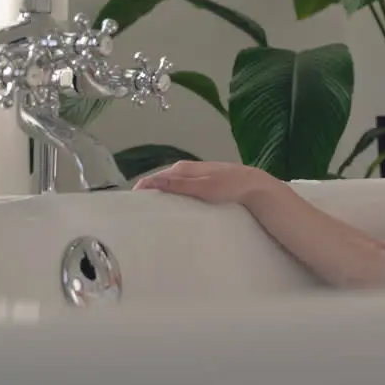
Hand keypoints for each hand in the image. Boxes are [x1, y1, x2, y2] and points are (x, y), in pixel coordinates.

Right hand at [132, 161, 270, 204]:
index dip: (143, 190)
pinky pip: (183, 193)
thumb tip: (151, 182)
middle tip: (138, 214)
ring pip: (172, 188)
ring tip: (152, 215)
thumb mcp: (204, 186)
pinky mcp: (204, 188)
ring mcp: (195, 179)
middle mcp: (187, 172)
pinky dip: (175, 200)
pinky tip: (174, 212)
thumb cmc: (231, 186)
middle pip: (162, 183)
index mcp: (183, 168)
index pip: (155, 178)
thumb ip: (179, 185)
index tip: (129, 206)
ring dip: (163, 199)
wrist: (255, 188)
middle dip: (150, 195)